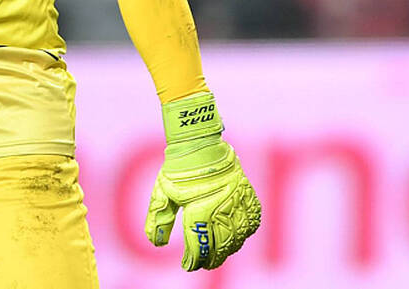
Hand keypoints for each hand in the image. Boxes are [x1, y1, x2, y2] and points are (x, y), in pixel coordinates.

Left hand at [145, 92, 260, 269]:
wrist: (200, 143)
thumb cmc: (179, 168)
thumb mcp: (163, 191)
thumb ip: (159, 218)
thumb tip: (155, 242)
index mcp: (200, 208)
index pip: (199, 244)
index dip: (193, 259)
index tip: (187, 265)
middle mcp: (222, 207)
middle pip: (221, 245)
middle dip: (211, 258)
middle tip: (203, 263)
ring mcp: (238, 201)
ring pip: (239, 236)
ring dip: (228, 249)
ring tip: (218, 254)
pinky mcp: (248, 195)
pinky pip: (253, 221)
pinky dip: (245, 233)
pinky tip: (237, 237)